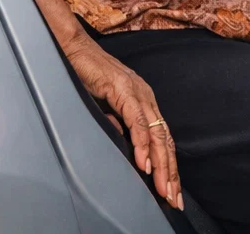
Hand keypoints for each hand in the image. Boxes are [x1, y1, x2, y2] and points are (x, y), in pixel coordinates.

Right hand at [64, 32, 182, 209]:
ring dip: (161, 163)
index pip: (162, 139)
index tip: (172, 190)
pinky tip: (144, 162)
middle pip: (165, 139)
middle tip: (174, 198)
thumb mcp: (106, 108)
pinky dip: (142, 143)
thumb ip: (118, 124)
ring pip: (156, 133)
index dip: (168, 165)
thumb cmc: (89, 76)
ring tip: (164, 187)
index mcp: (144, 102)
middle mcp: (146, 98)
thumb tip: (127, 146)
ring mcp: (137, 93)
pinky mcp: (123, 90)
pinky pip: (136, 120)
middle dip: (171, 171)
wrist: (75, 51)